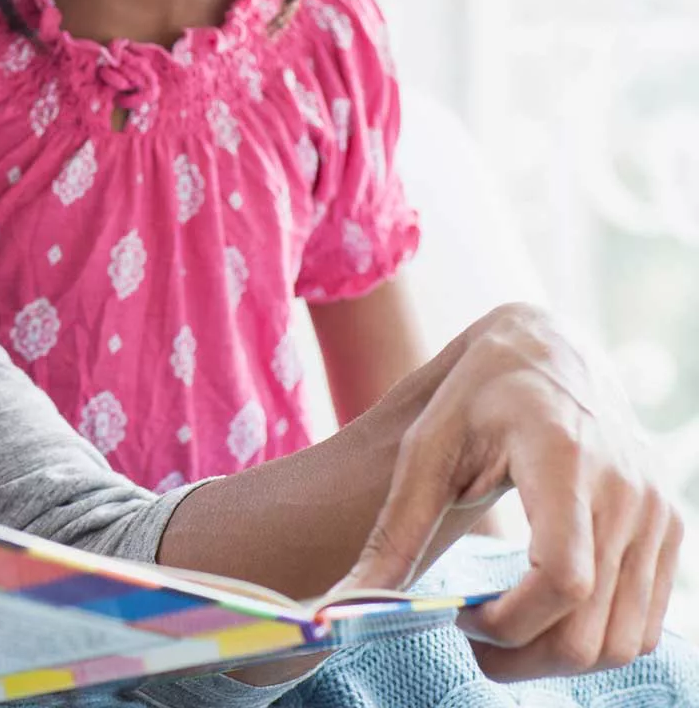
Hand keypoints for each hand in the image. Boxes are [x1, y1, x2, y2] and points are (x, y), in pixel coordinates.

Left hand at [340, 304, 681, 680]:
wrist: (555, 352)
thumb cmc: (480, 395)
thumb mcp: (426, 449)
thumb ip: (393, 532)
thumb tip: (343, 603)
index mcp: (563, 460)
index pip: (561, 579)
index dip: (509, 623)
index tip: (461, 614)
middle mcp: (626, 492)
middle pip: (591, 630)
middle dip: (523, 658)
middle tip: (472, 638)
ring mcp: (657, 514)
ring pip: (624, 640)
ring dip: (556, 657)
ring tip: (503, 628)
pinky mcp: (670, 529)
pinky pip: (645, 623)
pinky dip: (594, 639)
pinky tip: (542, 613)